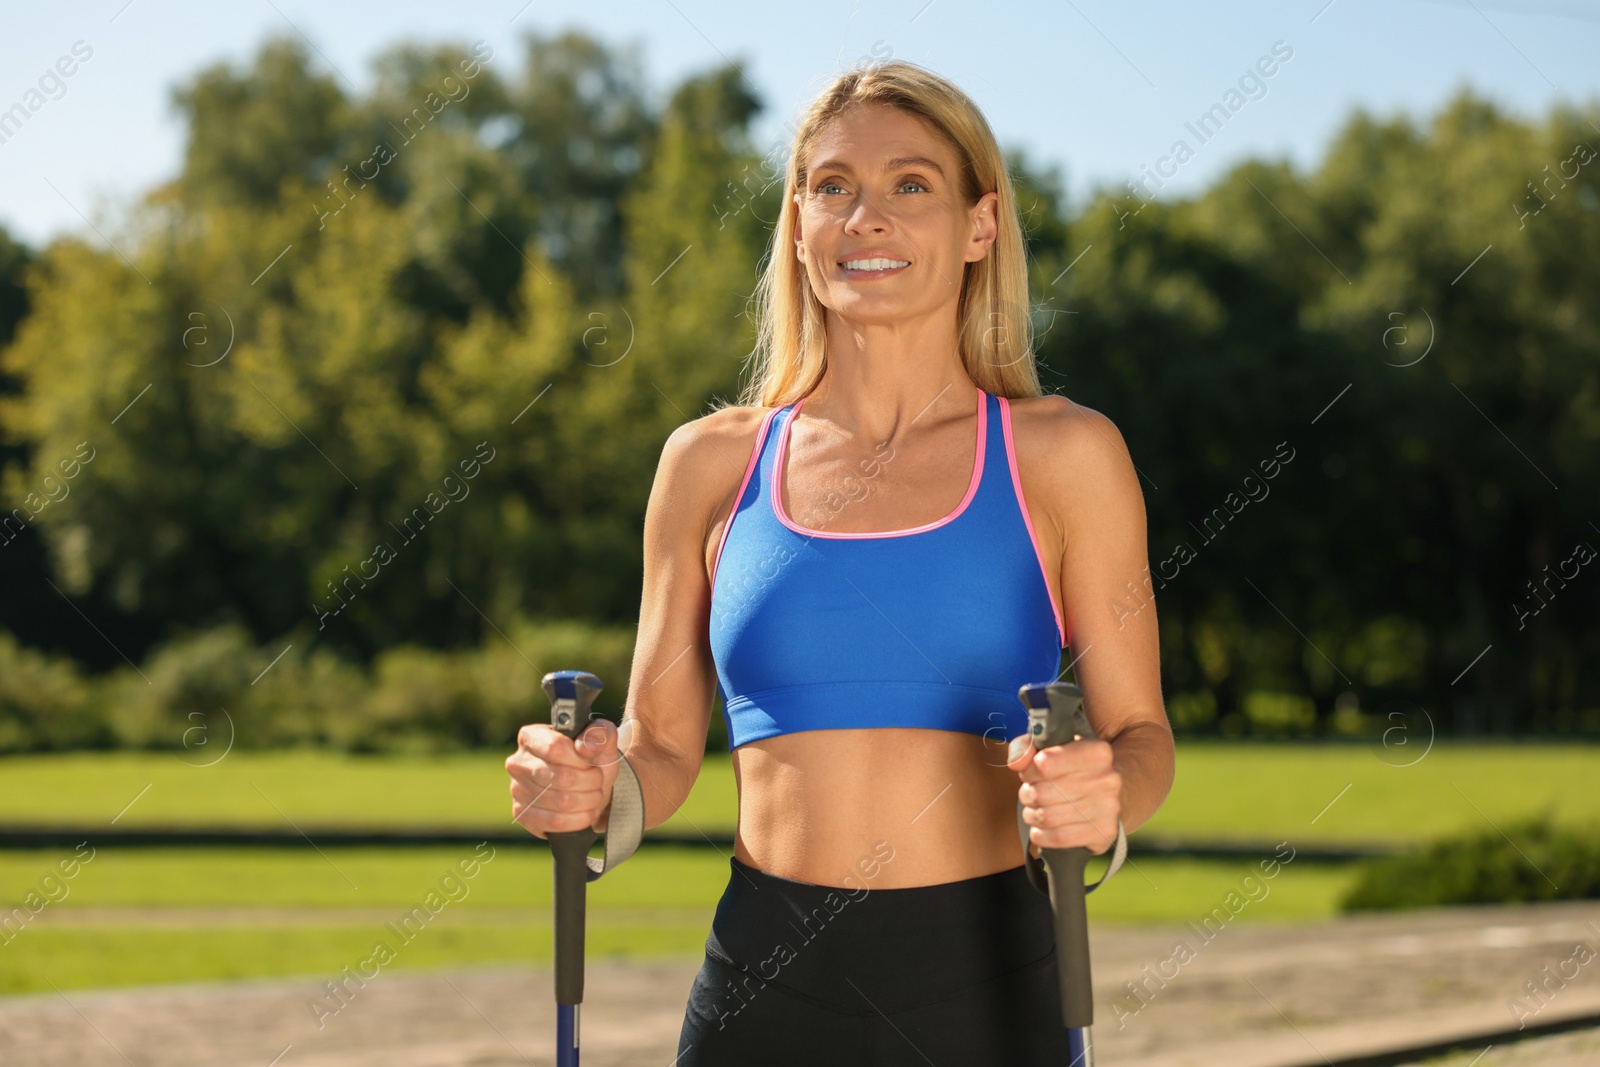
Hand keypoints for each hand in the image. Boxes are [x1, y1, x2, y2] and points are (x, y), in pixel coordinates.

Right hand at [505, 717, 623, 838]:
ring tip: (594, 796)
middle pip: (561, 777)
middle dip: (590, 782)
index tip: (591, 763)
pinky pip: (555, 822)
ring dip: (588, 801)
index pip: (555, 747)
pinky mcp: (522, 815)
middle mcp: (518, 762)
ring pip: (561, 801)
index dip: (580, 759)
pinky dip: (578, 819)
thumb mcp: (602, 740)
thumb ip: (599, 733)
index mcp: (531, 736)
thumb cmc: (591, 760)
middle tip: (598, 781)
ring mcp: (517, 790)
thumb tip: (585, 746)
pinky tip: (586, 812)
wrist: (589, 789)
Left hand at [1006, 732, 1121, 855]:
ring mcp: (1109, 808)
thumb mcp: (1053, 746)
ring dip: (1032, 814)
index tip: (1031, 772)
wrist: (1109, 792)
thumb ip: (1028, 745)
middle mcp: (1108, 779)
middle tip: (1032, 792)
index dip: (1028, 770)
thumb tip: (1017, 762)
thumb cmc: (1074, 767)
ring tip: (1036, 808)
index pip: (1044, 764)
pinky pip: (1058, 838)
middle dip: (1028, 794)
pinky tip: (1043, 827)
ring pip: (1047, 817)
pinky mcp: (1105, 833)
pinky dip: (1041, 834)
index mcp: (1097, 752)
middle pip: (1042, 793)